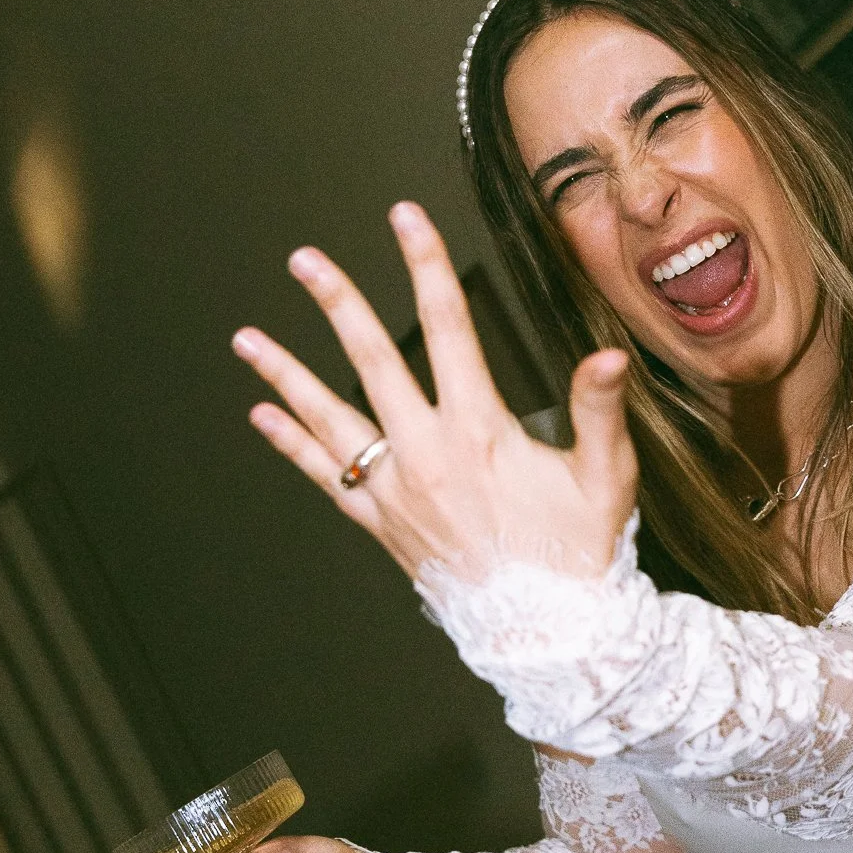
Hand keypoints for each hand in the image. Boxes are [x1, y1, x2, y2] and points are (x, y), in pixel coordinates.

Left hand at [232, 204, 636, 586]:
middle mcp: (426, 452)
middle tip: (303, 259)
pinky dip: (292, 445)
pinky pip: (327, 478)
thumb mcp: (606, 477)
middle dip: (337, 302)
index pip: (448, 326)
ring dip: (285, 374)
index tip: (404, 217)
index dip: (424, 265)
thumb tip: (607, 356)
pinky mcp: (382, 525)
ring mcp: (397, 490)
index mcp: (478, 429)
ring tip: (245, 339)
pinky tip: (261, 414)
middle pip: (371, 359)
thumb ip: (600, 411)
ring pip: (329, 418)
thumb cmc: (580, 552)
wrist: (547, 635)